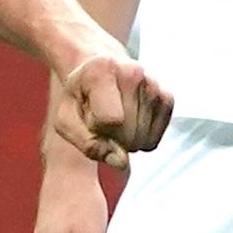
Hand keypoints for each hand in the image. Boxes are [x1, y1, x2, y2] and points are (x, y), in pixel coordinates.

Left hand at [51, 51, 170, 169]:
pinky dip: (138, 140)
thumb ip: (86, 142)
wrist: (100, 70)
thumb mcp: (66, 118)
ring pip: (142, 141)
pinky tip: (128, 123)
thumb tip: (121, 162)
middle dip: (111, 139)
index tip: (89, 117)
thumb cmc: (79, 97)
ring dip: (124, 141)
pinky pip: (153, 142)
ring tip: (114, 119)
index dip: (97, 130)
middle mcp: (133, 72)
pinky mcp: (167, 99)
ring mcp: (154, 85)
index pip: (111, 120)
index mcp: (102, 71)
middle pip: (128, 134)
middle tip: (100, 121)